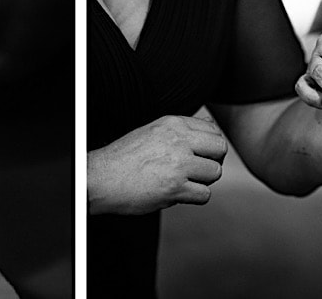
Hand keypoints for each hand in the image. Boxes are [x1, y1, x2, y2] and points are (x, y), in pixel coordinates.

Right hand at [88, 115, 226, 215]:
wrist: (101, 178)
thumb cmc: (124, 158)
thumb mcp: (153, 132)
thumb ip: (183, 129)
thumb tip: (211, 126)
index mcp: (172, 124)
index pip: (212, 131)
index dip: (209, 147)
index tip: (197, 155)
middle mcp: (178, 140)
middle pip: (220, 149)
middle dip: (212, 161)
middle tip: (196, 170)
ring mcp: (178, 164)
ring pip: (215, 173)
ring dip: (202, 181)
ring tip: (181, 181)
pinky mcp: (175, 188)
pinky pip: (204, 195)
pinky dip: (193, 197)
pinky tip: (175, 193)